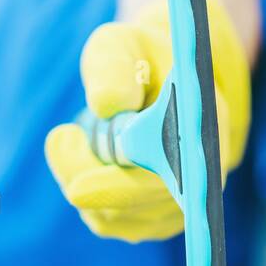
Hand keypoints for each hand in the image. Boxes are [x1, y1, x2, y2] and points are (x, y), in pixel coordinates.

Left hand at [45, 0, 248, 241]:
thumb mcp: (120, 45)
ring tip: (81, 135)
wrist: (165, 79)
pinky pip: (108, 220)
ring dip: (83, 176)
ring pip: (112, 216)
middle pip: (131, 204)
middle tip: (60, 136)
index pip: (166, 176)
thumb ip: (113, 68)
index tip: (76, 188)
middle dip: (83, 172)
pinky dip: (87, 189)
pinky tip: (89, 156)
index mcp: (205, 129)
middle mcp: (203, 177)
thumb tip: (107, 105)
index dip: (123, 187)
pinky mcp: (157, 219)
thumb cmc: (140, 57)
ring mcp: (182, 205)